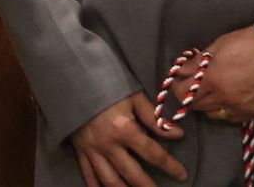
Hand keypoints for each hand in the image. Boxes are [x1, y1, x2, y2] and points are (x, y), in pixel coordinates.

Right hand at [71, 92, 185, 186]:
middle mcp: (108, 144)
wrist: (71, 78)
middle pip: (133, 175)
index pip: (153, 154)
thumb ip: (154, 118)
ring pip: (110, 180)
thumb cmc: (105, 84)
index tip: (182, 174)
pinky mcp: (80, 149)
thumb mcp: (133, 96)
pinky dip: (96, 186)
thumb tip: (177, 134)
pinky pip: (88, 173)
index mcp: (123, 129)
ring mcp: (92, 149)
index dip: (170, 166)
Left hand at [169, 27, 253, 121]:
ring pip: (212, 114)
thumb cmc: (249, 44)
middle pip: (196, 106)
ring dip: (206, 104)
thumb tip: (184, 69)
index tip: (179, 80)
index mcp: (213, 80)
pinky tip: (225, 99)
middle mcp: (224, 99)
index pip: (183, 93)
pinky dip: (224, 111)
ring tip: (209, 91)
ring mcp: (240, 108)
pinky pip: (231, 118)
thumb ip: (198, 62)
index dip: (177, 86)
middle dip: (189, 95)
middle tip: (191, 85)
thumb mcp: (218, 46)